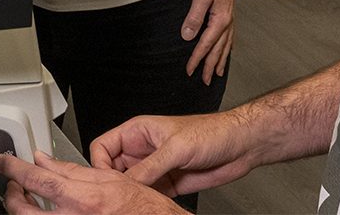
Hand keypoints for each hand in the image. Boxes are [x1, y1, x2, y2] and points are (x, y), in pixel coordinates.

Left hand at [0, 151, 185, 214]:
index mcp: (83, 199)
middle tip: (12, 185)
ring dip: (24, 210)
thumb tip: (43, 159)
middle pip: (23, 210)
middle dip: (12, 196)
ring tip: (26, 199)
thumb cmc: (144, 209)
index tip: (1, 162)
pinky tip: (45, 211)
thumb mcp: (109, 180)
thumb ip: (71, 170)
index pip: (36, 180)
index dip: (13, 168)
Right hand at [88, 112, 261, 196]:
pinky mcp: (169, 183)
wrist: (241, 146)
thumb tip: (126, 183)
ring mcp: (156, 168)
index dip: (99, 164)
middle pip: (114, 169)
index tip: (105, 180)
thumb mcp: (175, 148)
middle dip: (115, 183)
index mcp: (138, 132)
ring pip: (132, 185)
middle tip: (118, 197)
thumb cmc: (211, 132)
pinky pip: (149, 195)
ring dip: (132, 195)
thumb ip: (149, 167)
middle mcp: (143, 150)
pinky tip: (150, 206)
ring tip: (134, 204)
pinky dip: (147, 202)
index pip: (103, 147)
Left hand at [182, 0, 239, 83]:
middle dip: (211, 66)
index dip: (197, 59)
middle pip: (218, 49)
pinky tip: (226, 49)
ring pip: (226, 45)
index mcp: (220, 20)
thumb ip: (194, 17)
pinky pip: (229, 36)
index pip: (206, 45)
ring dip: (221, 60)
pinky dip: (227, 46)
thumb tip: (188, 37)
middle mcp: (227, 21)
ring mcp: (230, 17)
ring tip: (219, 73)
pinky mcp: (228, 11)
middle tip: (206, 82)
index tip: (189, 71)